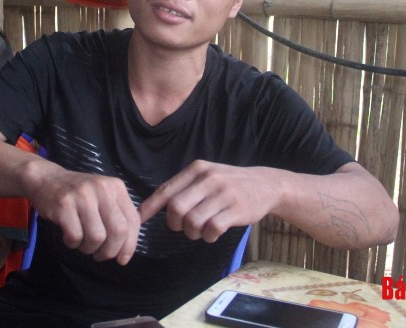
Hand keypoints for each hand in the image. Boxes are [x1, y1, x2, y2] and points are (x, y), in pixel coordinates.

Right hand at [31, 164, 140, 264]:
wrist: (47, 179)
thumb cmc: (80, 195)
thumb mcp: (104, 197)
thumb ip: (120, 217)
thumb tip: (129, 251)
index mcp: (116, 187)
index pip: (133, 221)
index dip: (130, 245)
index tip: (122, 259)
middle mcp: (102, 188)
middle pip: (118, 231)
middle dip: (110, 251)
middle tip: (99, 255)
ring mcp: (83, 195)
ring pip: (96, 237)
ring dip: (89, 248)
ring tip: (82, 243)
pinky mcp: (64, 204)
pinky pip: (75, 236)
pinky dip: (72, 244)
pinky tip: (69, 237)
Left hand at [138, 160, 272, 242]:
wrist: (265, 184)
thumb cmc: (230, 184)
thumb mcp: (207, 176)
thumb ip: (185, 187)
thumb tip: (155, 205)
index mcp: (197, 169)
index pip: (166, 189)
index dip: (150, 206)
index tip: (139, 218)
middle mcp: (208, 179)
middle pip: (176, 208)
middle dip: (175, 224)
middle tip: (183, 227)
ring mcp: (223, 194)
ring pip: (193, 221)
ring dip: (193, 232)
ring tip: (201, 229)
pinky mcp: (236, 209)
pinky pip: (212, 229)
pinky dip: (208, 236)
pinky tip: (213, 232)